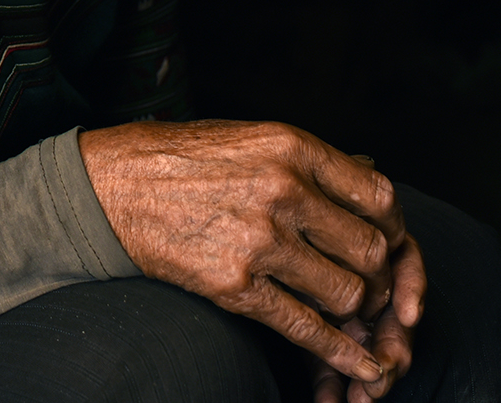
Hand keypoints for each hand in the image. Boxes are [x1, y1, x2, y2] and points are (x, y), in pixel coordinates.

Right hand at [79, 120, 419, 391]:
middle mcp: (283, 191)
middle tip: (365, 282)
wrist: (109, 186)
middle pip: (370, 250)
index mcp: (290, 146)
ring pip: (346, 293)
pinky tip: (358, 363)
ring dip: (353, 308)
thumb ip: (306, 163)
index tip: (385, 241)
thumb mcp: (249, 138)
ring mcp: (259, 240)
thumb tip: (366, 183)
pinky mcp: (235, 285)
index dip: (391, 227)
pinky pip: (305, 327)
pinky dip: (339, 352)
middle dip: (376, 275)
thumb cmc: (178, 158)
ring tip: (342, 307)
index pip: (378, 196)